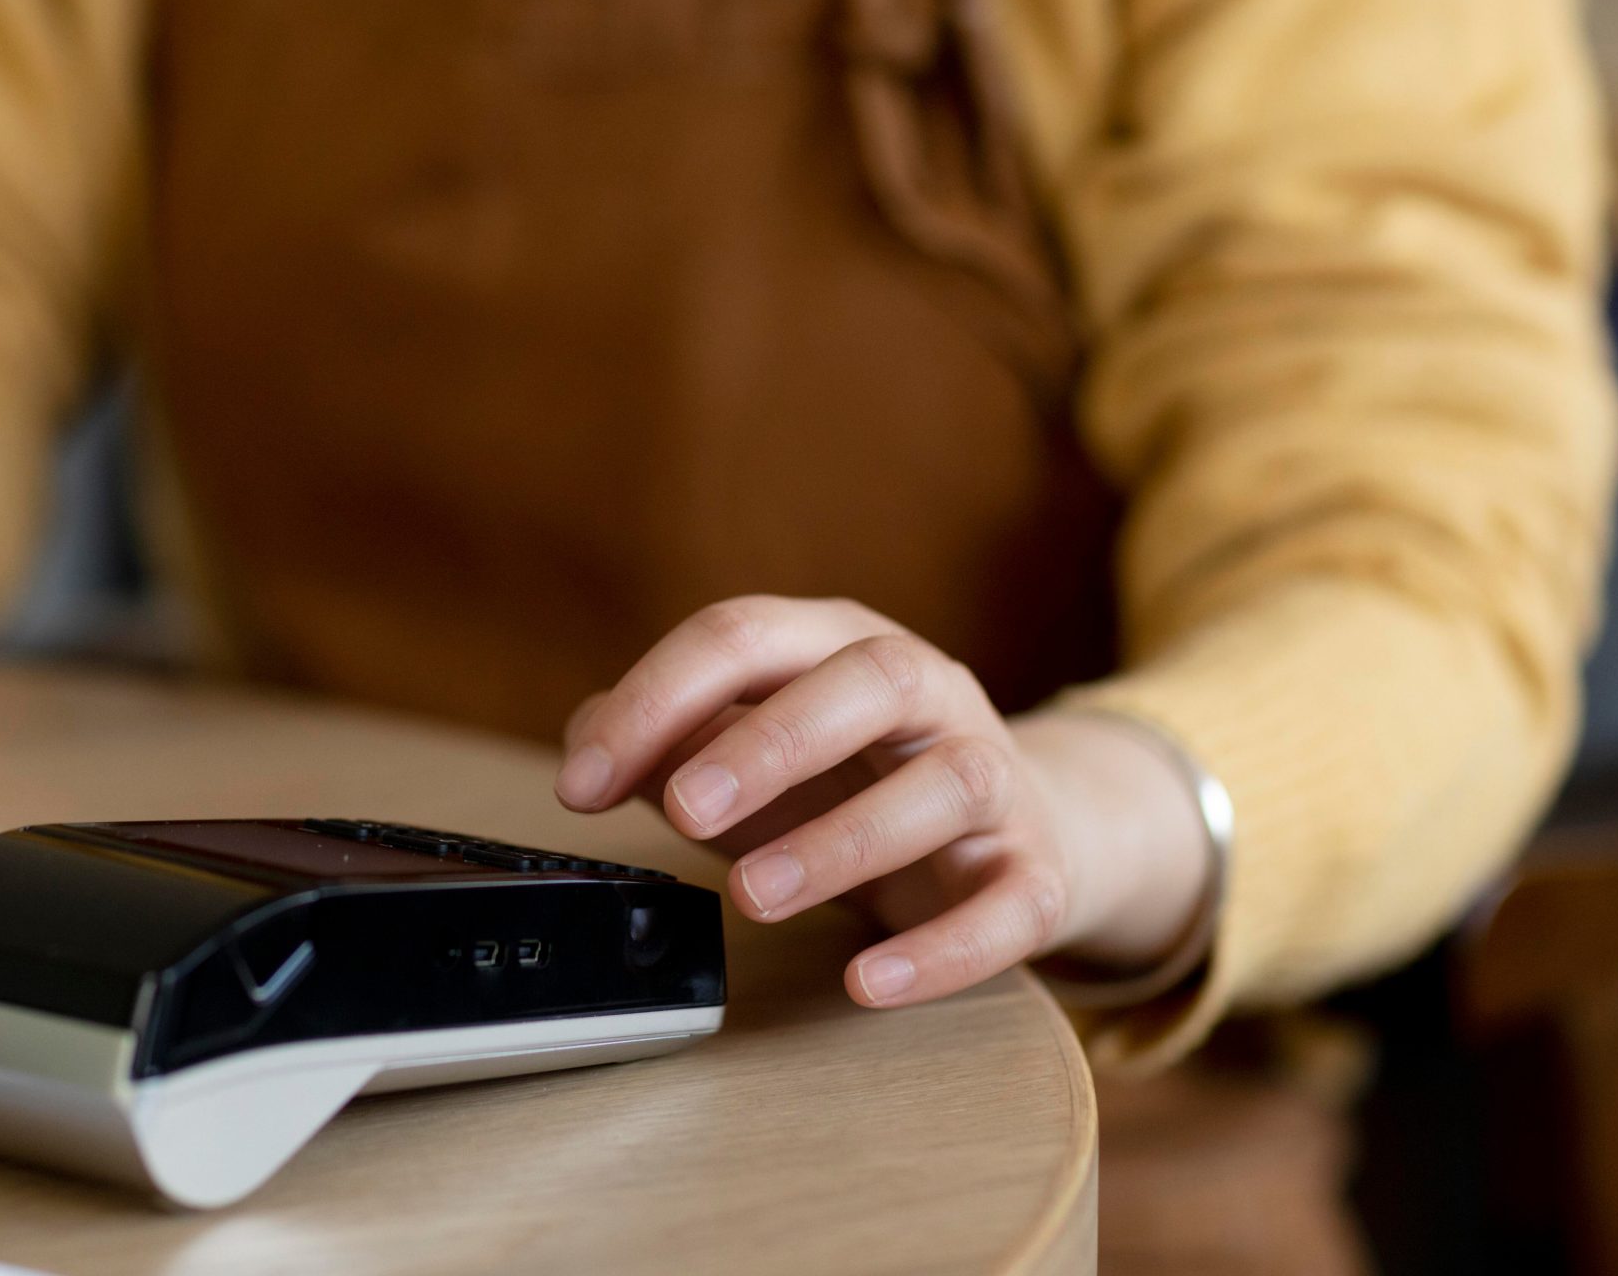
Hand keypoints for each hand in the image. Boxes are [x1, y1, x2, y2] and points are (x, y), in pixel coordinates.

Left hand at [554, 597, 1210, 1007]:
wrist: (1024, 825)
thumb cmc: (853, 780)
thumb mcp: (749, 750)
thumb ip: (664, 742)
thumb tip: (588, 753)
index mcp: (838, 642)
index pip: (746, 635)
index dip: (656, 700)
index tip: (582, 783)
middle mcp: (927, 692)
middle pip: (867, 682)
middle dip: (767, 744)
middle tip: (683, 810)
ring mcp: (994, 777)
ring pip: (944, 786)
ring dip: (844, 842)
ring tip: (753, 896)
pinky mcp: (1035, 871)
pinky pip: (1010, 905)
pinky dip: (944, 949)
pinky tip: (870, 981)